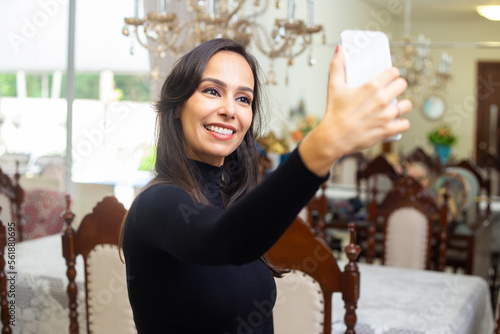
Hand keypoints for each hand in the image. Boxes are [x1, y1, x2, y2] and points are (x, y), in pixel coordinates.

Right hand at [298, 45, 411, 175]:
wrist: (334, 137)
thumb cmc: (334, 113)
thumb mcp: (334, 86)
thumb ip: (337, 66)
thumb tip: (339, 49)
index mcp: (371, 87)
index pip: (393, 72)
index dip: (392, 73)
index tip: (390, 76)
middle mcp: (382, 100)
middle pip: (402, 85)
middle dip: (398, 86)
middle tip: (391, 90)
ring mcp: (386, 115)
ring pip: (406, 105)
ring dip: (401, 105)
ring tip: (393, 107)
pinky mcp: (388, 130)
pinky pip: (405, 124)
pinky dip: (401, 123)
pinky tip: (395, 121)